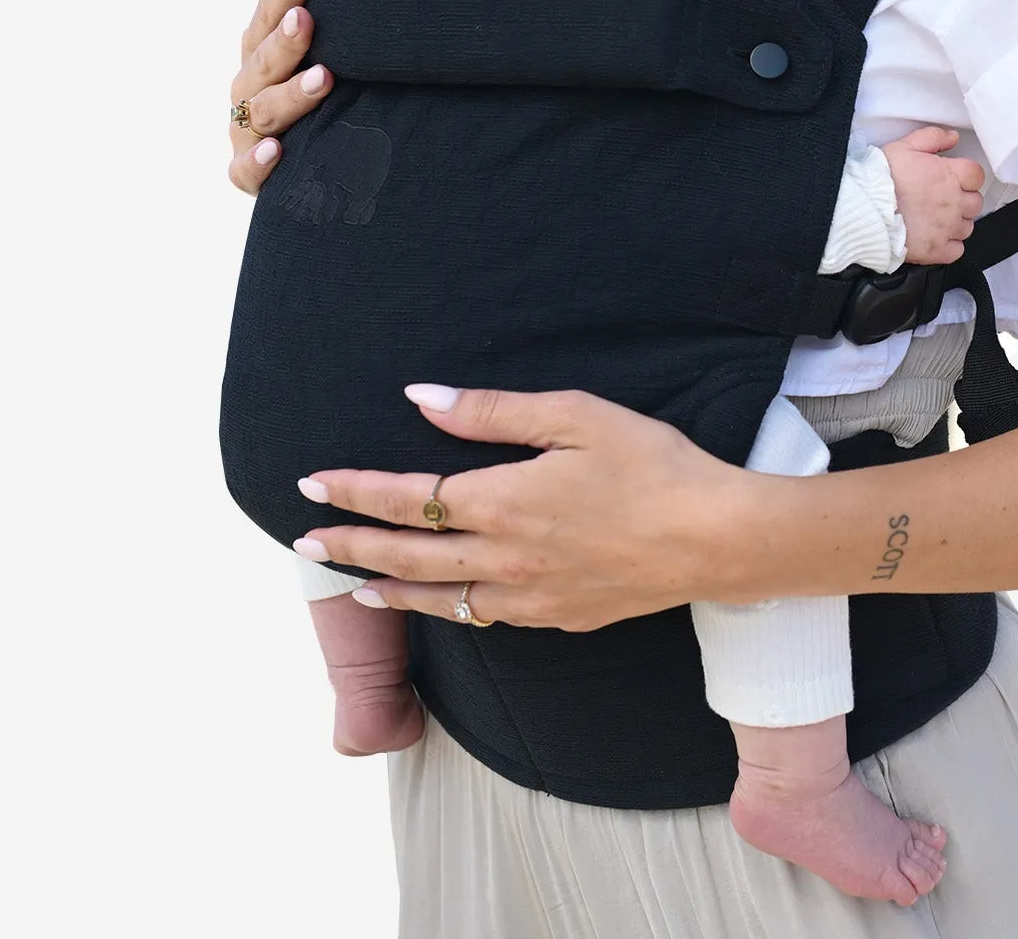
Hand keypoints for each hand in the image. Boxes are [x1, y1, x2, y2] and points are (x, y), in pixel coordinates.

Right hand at [228, 0, 334, 193]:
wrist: (332, 145)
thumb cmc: (315, 63)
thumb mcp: (308, 10)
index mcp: (262, 42)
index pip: (269, 11)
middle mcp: (250, 82)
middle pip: (262, 59)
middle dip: (285, 40)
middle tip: (310, 21)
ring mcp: (248, 129)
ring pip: (263, 111)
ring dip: (290, 95)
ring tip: (322, 80)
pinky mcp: (254, 173)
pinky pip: (249, 171)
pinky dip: (262, 163)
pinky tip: (281, 152)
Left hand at [291, 386, 762, 630]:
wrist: (713, 538)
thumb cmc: (652, 465)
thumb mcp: (576, 415)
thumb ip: (495, 412)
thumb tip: (423, 399)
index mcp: (503, 502)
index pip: (407, 499)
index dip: (354, 491)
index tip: (312, 484)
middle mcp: (504, 557)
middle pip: (407, 555)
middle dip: (349, 544)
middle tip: (304, 542)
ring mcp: (530, 596)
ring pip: (439, 599)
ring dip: (389, 590)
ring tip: (352, 588)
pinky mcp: (559, 618)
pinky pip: (486, 617)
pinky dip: (448, 611)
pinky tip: (444, 603)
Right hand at [882, 128, 984, 263]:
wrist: (865, 207)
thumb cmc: (881, 177)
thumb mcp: (905, 146)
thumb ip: (933, 137)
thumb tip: (952, 137)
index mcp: (949, 176)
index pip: (977, 175)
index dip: (968, 176)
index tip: (956, 177)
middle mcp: (954, 203)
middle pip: (975, 202)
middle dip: (964, 199)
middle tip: (945, 198)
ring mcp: (947, 228)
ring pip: (967, 226)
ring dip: (957, 222)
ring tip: (937, 218)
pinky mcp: (937, 249)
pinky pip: (957, 250)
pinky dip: (950, 245)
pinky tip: (936, 237)